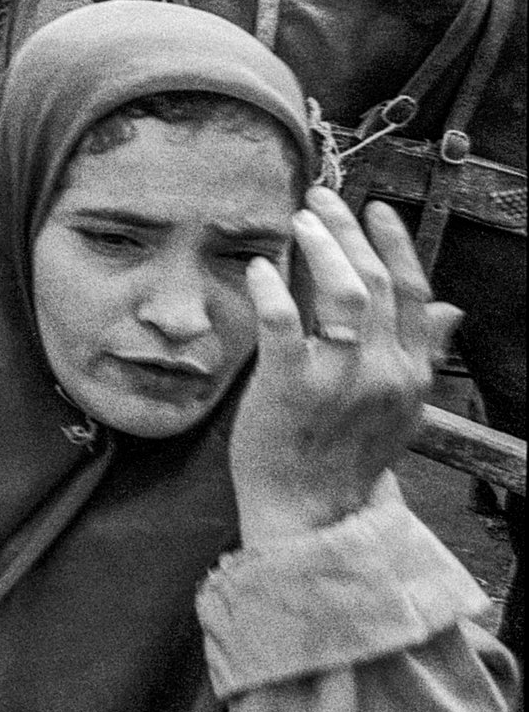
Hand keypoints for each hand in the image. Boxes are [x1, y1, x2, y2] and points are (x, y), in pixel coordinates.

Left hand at [230, 186, 460, 548]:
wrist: (312, 510)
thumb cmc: (346, 453)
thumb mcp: (399, 407)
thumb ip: (420, 354)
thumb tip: (450, 310)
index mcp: (411, 373)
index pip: (412, 293)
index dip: (393, 244)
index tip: (374, 209)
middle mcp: (383, 372)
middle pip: (372, 281)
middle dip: (347, 231)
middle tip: (320, 200)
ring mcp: (338, 379)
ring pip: (339, 291)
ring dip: (318, 247)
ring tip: (297, 222)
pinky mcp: (289, 387)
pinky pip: (283, 322)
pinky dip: (273, 288)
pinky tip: (261, 268)